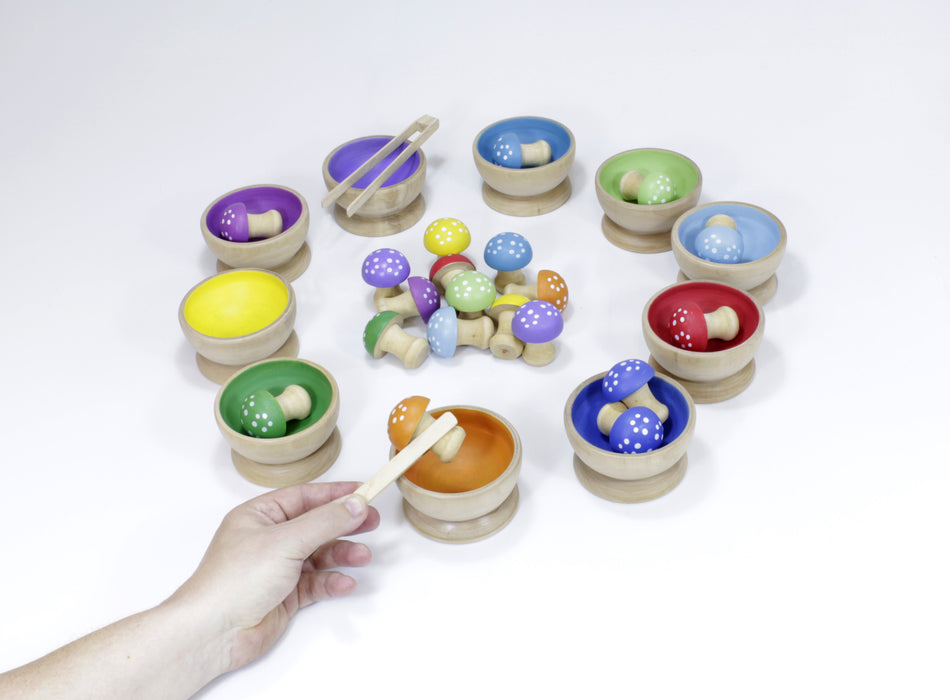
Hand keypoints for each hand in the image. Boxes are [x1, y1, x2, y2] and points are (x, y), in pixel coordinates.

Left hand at [172, 481, 379, 671]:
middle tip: (372, 521)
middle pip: (315, 525)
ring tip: (362, 557)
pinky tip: (344, 583)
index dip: (335, 494)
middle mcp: (269, 539)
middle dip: (344, 524)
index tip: (363, 491)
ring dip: (341, 555)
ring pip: (319, 555)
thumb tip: (354, 504)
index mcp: (259, 516)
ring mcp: (277, 568)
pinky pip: (316, 582)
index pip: (304, 497)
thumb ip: (324, 522)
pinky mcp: (284, 595)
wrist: (214, 632)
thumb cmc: (233, 580)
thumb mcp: (285, 541)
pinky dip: (332, 581)